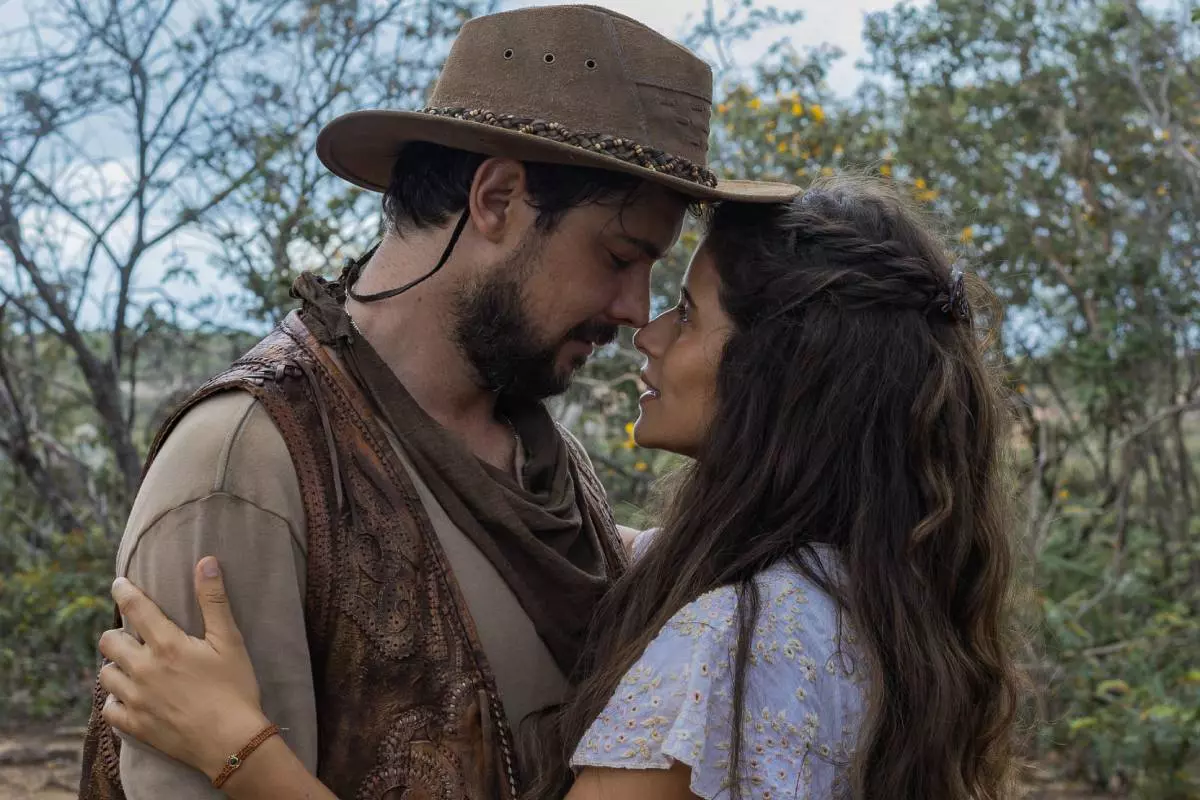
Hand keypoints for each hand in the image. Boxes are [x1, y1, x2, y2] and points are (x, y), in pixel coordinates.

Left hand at [99, 557, 270, 781]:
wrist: (232, 742)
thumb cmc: (235, 688)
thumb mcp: (230, 641)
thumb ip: (214, 601)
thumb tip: (206, 561)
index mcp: (167, 645)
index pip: (135, 609)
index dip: (123, 592)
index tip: (118, 584)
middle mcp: (143, 670)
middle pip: (109, 642)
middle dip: (117, 634)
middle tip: (132, 636)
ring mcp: (136, 700)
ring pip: (105, 674)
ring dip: (116, 666)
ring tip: (133, 666)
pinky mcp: (135, 725)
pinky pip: (109, 709)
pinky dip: (116, 700)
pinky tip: (130, 697)